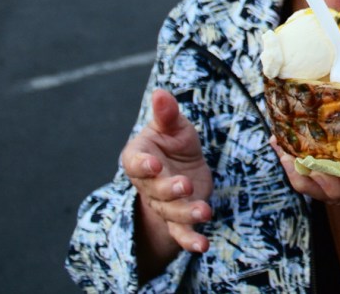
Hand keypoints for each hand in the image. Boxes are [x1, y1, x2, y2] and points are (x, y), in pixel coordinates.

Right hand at [121, 89, 212, 253]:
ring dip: (186, 214)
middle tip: (185, 185)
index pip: (135, 162)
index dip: (143, 165)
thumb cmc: (174, 141)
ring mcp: (163, 203)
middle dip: (170, 189)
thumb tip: (160, 92)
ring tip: (204, 212)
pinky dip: (190, 241)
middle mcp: (148, 184)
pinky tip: (202, 246)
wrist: (183, 165)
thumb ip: (167, 113)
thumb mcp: (174, 125)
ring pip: (171, 212)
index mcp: (139, 157)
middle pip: (155, 190)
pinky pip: (181, 232)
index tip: (154, 164)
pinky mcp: (179, 218)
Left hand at [270, 89, 339, 211]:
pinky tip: (298, 146)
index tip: (310, 160)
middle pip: (328, 194)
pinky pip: (329, 181)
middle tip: (281, 143)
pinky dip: (310, 166)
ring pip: (323, 190)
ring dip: (299, 169)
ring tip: (280, 142)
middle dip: (301, 172)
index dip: (330, 180)